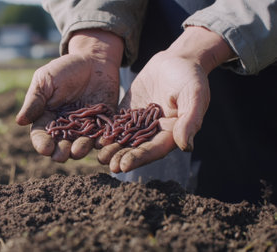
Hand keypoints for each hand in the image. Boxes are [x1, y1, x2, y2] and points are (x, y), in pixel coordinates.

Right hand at [16, 29, 123, 161]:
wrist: (94, 59)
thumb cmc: (65, 68)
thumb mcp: (46, 79)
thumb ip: (35, 100)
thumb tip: (19, 121)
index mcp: (47, 117)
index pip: (41, 135)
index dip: (42, 143)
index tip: (45, 148)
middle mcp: (65, 127)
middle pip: (60, 145)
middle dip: (60, 152)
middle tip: (61, 155)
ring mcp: (85, 127)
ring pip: (81, 145)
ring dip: (79, 150)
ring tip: (78, 150)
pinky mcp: (104, 124)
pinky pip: (103, 137)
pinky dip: (102, 142)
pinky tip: (101, 143)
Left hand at [98, 26, 235, 172]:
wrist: (176, 60)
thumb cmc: (189, 77)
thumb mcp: (193, 94)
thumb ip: (190, 119)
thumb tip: (186, 146)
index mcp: (171, 133)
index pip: (153, 150)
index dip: (139, 158)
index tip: (124, 166)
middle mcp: (153, 133)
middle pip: (136, 149)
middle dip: (121, 157)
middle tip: (107, 165)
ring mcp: (138, 123)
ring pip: (123, 139)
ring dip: (111, 148)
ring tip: (98, 155)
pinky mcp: (127, 113)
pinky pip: (114, 123)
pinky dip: (104, 131)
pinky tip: (91, 136)